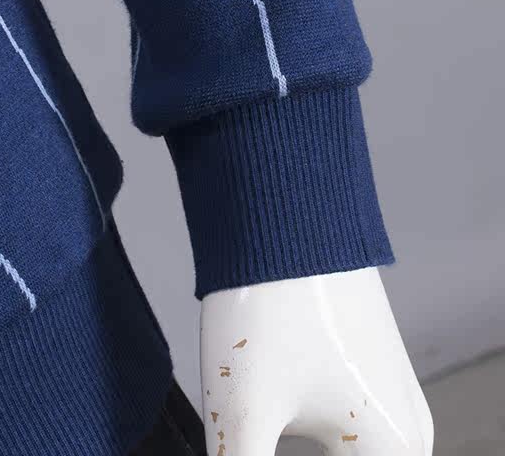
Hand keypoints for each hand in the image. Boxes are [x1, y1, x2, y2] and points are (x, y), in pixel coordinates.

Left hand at [199, 267, 432, 453]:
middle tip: (247, 448)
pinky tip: (271, 434)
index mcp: (391, 452)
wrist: (283, 217)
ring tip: (254, 439)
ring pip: (354, 454)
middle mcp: (406, 430)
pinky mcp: (366, 368)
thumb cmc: (269, 306)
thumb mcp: (242, 411)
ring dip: (302, 452)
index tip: (248, 454)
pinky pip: (351, 433)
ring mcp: (390, 393)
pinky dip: (316, 446)